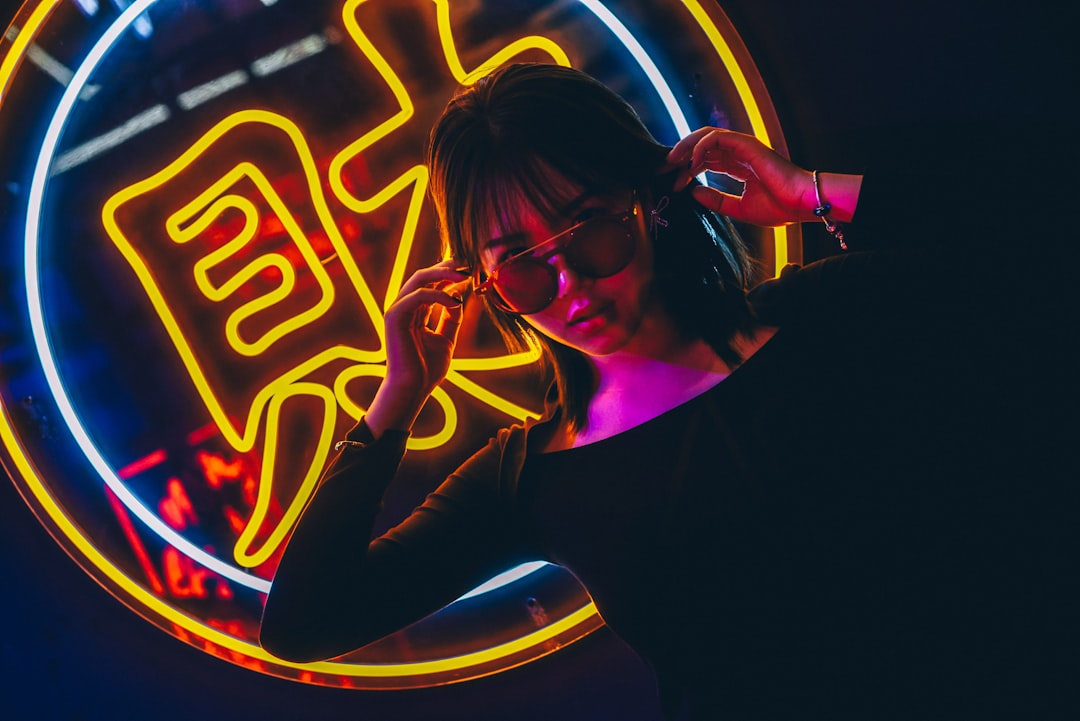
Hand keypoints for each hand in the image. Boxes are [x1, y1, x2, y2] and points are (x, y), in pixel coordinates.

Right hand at [364, 260, 467, 436]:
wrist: (413, 388)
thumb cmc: (427, 369)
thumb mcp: (446, 338)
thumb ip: (451, 318)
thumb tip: (459, 296)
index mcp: (414, 312)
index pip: (431, 284)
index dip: (449, 275)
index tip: (469, 270)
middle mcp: (404, 307)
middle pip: (424, 276)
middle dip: (446, 267)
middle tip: (467, 264)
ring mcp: (397, 310)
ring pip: (419, 279)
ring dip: (442, 274)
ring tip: (463, 275)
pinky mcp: (394, 316)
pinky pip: (417, 296)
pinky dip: (437, 295)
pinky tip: (454, 300)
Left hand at [665, 128, 859, 226]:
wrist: (800, 203)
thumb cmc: (779, 207)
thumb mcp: (738, 208)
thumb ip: (716, 201)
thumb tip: (692, 192)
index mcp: (739, 166)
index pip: (705, 160)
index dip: (685, 170)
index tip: (670, 184)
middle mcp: (739, 153)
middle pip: (701, 146)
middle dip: (679, 156)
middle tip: (661, 169)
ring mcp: (743, 147)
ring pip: (705, 136)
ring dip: (684, 148)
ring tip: (670, 164)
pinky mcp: (746, 144)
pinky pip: (716, 137)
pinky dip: (700, 147)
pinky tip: (691, 164)